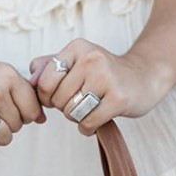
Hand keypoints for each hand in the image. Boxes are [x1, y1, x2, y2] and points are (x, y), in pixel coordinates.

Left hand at [29, 40, 169, 134]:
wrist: (145, 76)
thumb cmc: (105, 73)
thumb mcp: (78, 60)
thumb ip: (49, 66)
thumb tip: (30, 78)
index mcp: (77, 48)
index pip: (45, 81)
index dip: (48, 96)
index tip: (59, 97)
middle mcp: (91, 59)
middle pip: (58, 100)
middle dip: (65, 107)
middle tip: (81, 103)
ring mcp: (106, 78)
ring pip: (71, 113)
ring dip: (77, 118)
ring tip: (90, 109)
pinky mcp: (118, 99)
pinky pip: (88, 123)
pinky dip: (88, 128)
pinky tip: (98, 119)